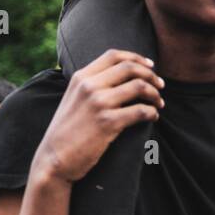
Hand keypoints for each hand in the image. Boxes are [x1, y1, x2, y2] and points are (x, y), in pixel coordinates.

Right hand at [34, 49, 163, 185]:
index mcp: (80, 77)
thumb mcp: (72, 99)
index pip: (114, 55)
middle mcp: (89, 86)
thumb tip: (117, 76)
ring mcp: (98, 103)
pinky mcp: (107, 123)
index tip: (150, 66)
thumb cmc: (66, 132)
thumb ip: (89, 85)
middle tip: (160, 85)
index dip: (137, 58)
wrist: (54, 159)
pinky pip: (139, 111)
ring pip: (139, 87)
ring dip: (155, 94)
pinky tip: (153, 117)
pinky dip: (151, 112)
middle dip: (150, 75)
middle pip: (130, 68)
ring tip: (159, 103)